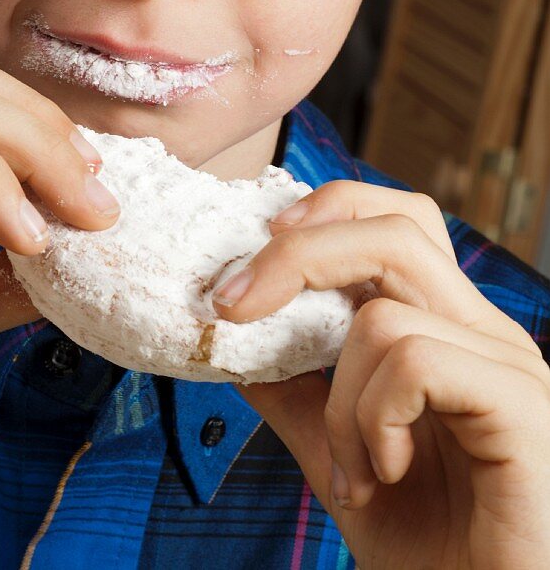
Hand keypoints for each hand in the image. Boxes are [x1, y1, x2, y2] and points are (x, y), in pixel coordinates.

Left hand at [213, 182, 549, 568]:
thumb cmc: (435, 547)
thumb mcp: (344, 459)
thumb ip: (297, 396)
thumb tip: (231, 344)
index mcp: (450, 327)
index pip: (394, 219)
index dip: (324, 214)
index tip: (252, 265)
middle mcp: (484, 331)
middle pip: (393, 228)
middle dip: (295, 258)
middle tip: (232, 307)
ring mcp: (508, 363)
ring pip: (383, 313)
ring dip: (337, 400)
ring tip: (353, 470)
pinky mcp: (521, 404)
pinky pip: (413, 362)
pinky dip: (373, 420)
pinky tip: (385, 473)